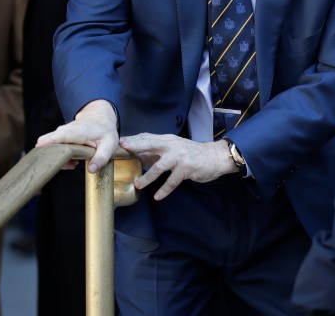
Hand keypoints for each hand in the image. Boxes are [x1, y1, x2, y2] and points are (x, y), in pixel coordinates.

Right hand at [36, 100, 118, 172]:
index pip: (62, 135)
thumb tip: (91, 170)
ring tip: (73, 165)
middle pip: (52, 142)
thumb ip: (102, 157)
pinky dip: (61, 156)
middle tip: (62, 165)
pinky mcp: (61, 137)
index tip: (39, 146)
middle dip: (51, 155)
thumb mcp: (110, 143)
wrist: (100, 116)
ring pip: (52, 146)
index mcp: (79, 131)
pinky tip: (72, 162)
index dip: (50, 140)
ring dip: (59, 158)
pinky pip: (55, 147)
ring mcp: (62, 133)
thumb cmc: (105, 130)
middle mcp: (67, 130)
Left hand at [118, 134, 236, 200]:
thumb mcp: (175, 148)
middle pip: (150, 144)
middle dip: (136, 146)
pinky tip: (158, 196)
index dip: (134, 139)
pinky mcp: (186, 168)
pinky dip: (164, 190)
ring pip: (159, 167)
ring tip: (138, 185)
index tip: (120, 142)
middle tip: (123, 149)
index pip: (148, 137)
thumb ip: (158, 152)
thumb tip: (139, 156)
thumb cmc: (192, 153)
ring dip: (147, 177)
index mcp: (168, 140)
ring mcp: (179, 157)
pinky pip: (172, 181)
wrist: (214, 157)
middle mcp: (172, 146)